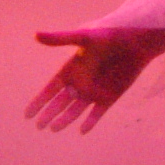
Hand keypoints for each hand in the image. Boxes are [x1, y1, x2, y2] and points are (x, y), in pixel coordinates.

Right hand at [26, 26, 164, 132]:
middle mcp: (80, 83)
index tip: (27, 114)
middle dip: (49, 114)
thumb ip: (60, 39)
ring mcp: (95, 91)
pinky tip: (82, 130)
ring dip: (65, 119)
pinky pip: (97, 113)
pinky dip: (90, 122)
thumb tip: (35, 35)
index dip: (39, 101)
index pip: (50, 90)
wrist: (137, 39)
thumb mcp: (83, 36)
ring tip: (54, 129)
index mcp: (70, 70)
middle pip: (60, 103)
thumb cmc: (108, 34)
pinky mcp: (110, 97)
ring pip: (76, 110)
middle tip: (39, 126)